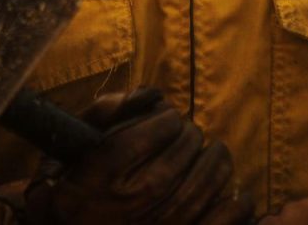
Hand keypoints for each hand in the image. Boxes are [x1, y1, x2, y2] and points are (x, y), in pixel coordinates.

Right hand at [25, 87, 253, 223]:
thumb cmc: (70, 194)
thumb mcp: (71, 149)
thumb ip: (104, 112)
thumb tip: (150, 95)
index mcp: (106, 170)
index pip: (161, 125)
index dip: (166, 118)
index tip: (164, 121)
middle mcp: (135, 199)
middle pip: (186, 147)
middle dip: (190, 135)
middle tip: (188, 136)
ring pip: (208, 178)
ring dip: (216, 160)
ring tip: (214, 155)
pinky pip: (223, 219)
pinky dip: (237, 204)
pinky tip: (237, 195)